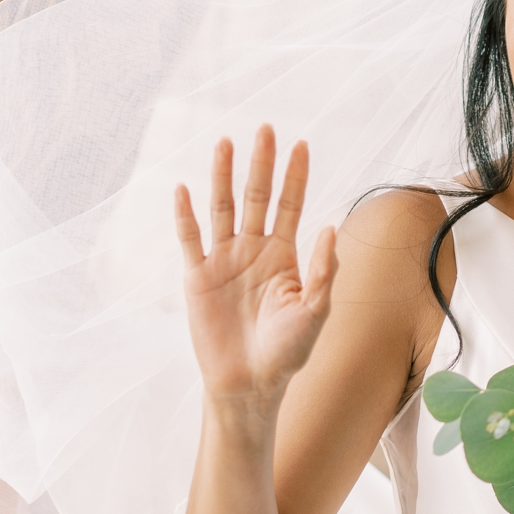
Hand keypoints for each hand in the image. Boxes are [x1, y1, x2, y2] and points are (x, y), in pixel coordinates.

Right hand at [174, 126, 337, 413]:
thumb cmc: (287, 353)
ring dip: (223, 176)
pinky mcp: (197, 277)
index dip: (296, 176)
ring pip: (223, 209)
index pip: (291, 205)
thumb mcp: (315, 312)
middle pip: (257, 197)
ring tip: (226, 143)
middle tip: (265, 128)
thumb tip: (329, 227)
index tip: (302, 144)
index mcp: (284, 256)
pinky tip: (184, 188)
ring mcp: (224, 261)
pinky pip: (190, 239)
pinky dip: (185, 214)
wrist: (250, 385)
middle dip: (261, 164)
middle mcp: (253, 251)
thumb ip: (322, 271)